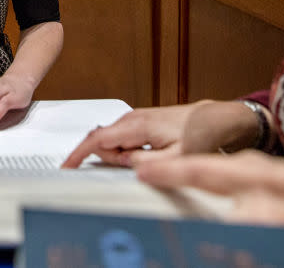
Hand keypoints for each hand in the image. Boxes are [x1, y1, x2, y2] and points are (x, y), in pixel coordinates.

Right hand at [62, 100, 257, 167]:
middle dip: (109, 158)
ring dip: (120, 155)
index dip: (79, 153)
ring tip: (149, 159)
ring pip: (113, 140)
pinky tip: (146, 155)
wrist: (216, 119)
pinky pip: (122, 137)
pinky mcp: (140, 121)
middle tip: (135, 167)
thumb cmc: (201, 135)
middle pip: (104, 141)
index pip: (98, 139)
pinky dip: (126, 150)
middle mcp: (133, 117)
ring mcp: (136, 117)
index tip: (67, 166)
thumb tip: (121, 163)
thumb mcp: (176, 158)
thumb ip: (145, 163)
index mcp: (138, 125)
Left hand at [135, 151, 283, 237]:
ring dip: (229, 244)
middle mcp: (274, 204)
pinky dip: (247, 251)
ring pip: (231, 238)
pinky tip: (257, 249)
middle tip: (195, 232)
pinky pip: (251, 254)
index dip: (171, 170)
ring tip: (260, 238)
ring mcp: (281, 233)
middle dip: (202, 226)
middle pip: (214, 215)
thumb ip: (261, 183)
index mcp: (275, 176)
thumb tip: (220, 193)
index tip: (142, 171)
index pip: (208, 168)